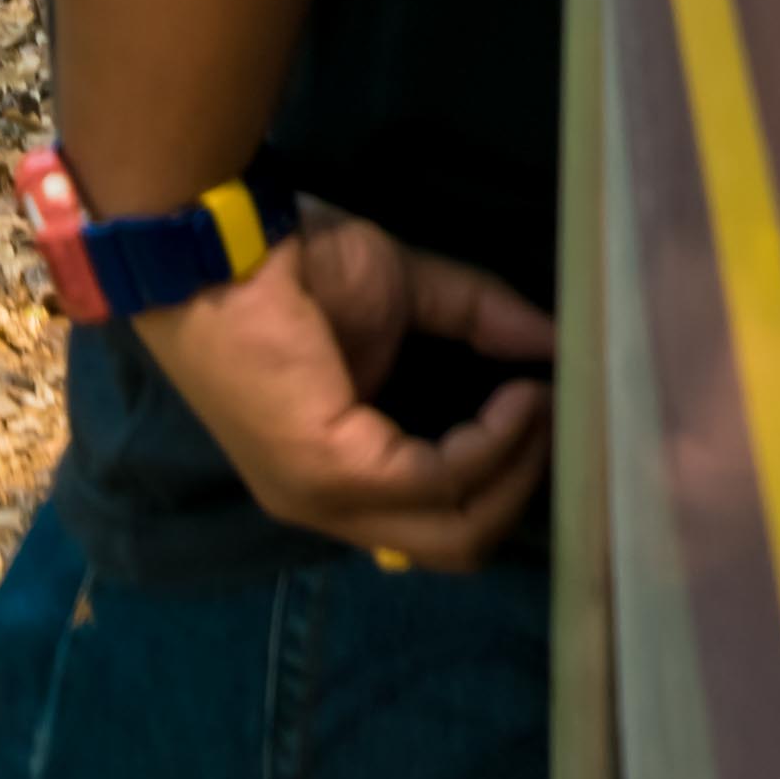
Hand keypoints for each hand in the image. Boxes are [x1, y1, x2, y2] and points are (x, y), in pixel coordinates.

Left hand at [131, 209, 552, 560]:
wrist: (223, 234)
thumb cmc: (290, 263)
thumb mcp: (402, 294)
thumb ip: (476, 321)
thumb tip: (555, 342)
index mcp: (333, 477)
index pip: (436, 522)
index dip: (503, 480)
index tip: (547, 415)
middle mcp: (325, 507)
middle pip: (456, 544)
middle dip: (520, 488)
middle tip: (554, 420)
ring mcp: (325, 498)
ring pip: (457, 529)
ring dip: (516, 468)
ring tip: (541, 402)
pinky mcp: (334, 470)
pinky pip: (440, 481)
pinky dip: (493, 446)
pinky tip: (517, 399)